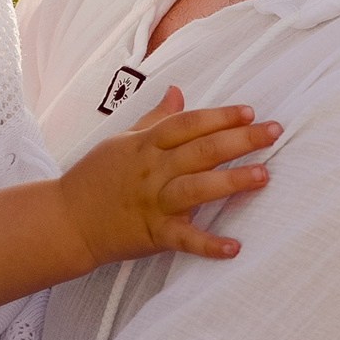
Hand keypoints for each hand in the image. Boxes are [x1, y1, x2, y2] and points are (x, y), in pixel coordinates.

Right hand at [58, 86, 277, 265]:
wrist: (65, 220)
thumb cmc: (95, 178)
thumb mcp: (122, 140)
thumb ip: (154, 119)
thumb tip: (178, 92)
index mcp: (145, 145)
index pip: (187, 124)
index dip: (219, 116)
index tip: (250, 112)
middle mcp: (152, 170)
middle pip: (200, 150)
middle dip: (240, 140)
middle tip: (274, 133)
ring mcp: (153, 202)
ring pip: (196, 188)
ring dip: (230, 181)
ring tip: (263, 175)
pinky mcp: (152, 234)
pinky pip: (184, 240)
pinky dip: (208, 245)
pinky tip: (234, 247)